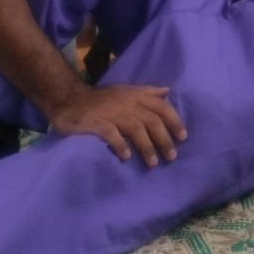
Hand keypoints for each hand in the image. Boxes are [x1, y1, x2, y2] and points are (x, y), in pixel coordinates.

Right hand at [48, 83, 186, 164]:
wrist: (70, 99)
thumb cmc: (101, 98)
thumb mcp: (126, 90)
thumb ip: (147, 92)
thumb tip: (168, 92)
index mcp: (136, 96)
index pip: (162, 107)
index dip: (174, 122)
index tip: (184, 137)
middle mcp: (128, 104)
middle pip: (152, 121)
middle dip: (164, 139)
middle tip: (172, 156)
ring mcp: (113, 113)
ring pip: (136, 129)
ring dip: (147, 147)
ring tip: (153, 163)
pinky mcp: (97, 123)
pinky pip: (112, 134)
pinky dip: (120, 145)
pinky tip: (126, 157)